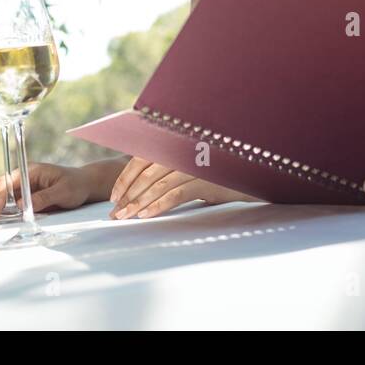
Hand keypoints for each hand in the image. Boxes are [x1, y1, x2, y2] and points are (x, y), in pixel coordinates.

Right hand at [0, 162, 96, 223]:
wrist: (84, 184)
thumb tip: (21, 207)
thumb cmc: (75, 185)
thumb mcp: (63, 192)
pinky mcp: (23, 195)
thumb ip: (43, 198)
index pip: (7, 183)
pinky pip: (6, 202)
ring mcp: (22, 186)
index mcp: (30, 171)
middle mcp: (22, 176)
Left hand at [109, 157, 248, 219]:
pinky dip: (157, 205)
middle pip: (145, 173)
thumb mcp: (189, 169)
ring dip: (138, 203)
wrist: (250, 180)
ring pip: (157, 184)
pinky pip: (174, 194)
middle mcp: (181, 151)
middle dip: (127, 195)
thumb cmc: (217, 177)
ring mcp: (192, 165)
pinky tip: (145, 216)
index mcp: (174, 146)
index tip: (114, 197)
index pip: (140, 159)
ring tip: (125, 217)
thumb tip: (137, 187)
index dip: (125, 178)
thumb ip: (168, 170)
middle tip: (114, 214)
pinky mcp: (204, 181)